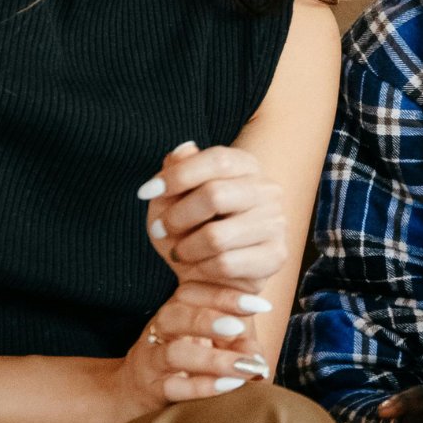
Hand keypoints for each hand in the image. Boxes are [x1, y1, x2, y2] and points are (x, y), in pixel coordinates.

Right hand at [105, 280, 275, 422]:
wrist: (133, 391)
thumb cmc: (185, 359)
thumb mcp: (214, 342)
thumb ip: (240, 343)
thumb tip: (259, 358)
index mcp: (177, 308)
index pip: (194, 292)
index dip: (227, 296)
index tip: (261, 304)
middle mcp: (161, 329)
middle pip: (176, 315)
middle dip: (210, 319)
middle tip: (239, 327)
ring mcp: (152, 360)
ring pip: (175, 353)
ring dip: (212, 360)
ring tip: (244, 366)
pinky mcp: (151, 389)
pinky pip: (173, 387)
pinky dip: (202, 387)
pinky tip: (229, 386)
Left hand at [139, 141, 289, 293]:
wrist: (208, 272)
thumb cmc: (191, 227)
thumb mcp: (174, 197)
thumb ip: (178, 170)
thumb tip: (184, 150)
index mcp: (246, 166)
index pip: (217, 160)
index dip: (179, 175)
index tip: (146, 193)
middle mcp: (268, 190)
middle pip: (215, 195)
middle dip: (176, 217)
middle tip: (160, 230)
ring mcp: (276, 223)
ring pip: (216, 237)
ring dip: (186, 249)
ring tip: (179, 252)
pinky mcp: (276, 256)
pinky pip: (226, 264)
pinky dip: (202, 270)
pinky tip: (198, 269)